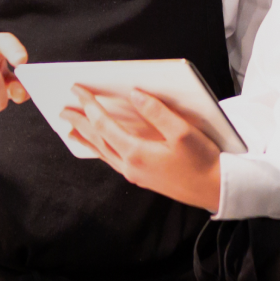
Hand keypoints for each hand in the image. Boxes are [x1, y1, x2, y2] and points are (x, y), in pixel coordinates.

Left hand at [61, 87, 222, 211]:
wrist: (215, 190)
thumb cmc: (202, 160)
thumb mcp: (183, 132)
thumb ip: (156, 112)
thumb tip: (134, 94)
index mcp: (136, 152)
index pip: (104, 124)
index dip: (89, 105)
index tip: (77, 89)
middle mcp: (130, 165)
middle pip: (97, 140)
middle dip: (80, 122)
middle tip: (63, 108)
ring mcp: (135, 174)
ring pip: (102, 153)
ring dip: (86, 138)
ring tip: (71, 128)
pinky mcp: (142, 178)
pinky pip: (112, 161)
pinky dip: (100, 150)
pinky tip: (99, 147)